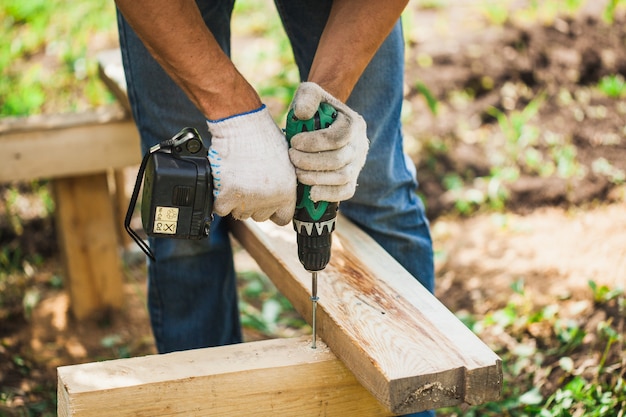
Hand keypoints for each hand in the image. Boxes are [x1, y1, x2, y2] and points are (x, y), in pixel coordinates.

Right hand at [207, 105, 295, 224]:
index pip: (283, 218)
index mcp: (287, 192)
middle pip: (259, 216)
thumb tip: (279, 193)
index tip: (268, 204)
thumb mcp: (286, 162)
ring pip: (239, 213)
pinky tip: (224, 183)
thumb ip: (284, 183)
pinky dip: (219, 199)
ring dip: (236, 201)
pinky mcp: (227, 196)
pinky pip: (221, 209)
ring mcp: (247, 199)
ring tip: (237, 180)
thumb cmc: (264, 137)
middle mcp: (269, 199)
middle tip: (249, 184)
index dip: (274, 211)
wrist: (243, 125)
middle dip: (254, 204)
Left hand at [288, 82, 368, 201]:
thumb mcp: (310, 93)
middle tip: (292, 157)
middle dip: (310, 161)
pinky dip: (328, 194)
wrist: (324, 122)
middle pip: (338, 160)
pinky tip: (311, 192)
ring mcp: (358, 164)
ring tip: (297, 172)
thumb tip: (303, 114)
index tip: (294, 142)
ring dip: (316, 178)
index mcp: (354, 124)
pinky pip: (345, 191)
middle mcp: (360, 145)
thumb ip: (307, 97)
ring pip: (342, 178)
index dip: (313, 143)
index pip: (337, 138)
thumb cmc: (314, 108)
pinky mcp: (351, 179)